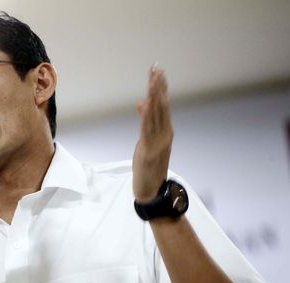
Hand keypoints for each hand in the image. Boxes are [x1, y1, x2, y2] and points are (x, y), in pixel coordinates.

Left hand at [133, 65, 172, 202]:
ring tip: (152, 80)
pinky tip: (145, 104)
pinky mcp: (148, 151)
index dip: (161, 87)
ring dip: (154, 97)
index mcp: (165, 130)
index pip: (163, 104)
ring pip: (156, 115)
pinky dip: (146, 117)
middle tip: (156, 68)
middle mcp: (165, 133)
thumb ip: (146, 121)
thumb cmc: (149, 165)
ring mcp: (158, 142)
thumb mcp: (146, 140)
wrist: (151, 188)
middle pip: (162, 106)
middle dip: (158, 86)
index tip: (158, 71)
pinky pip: (147, 131)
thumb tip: (141, 103)